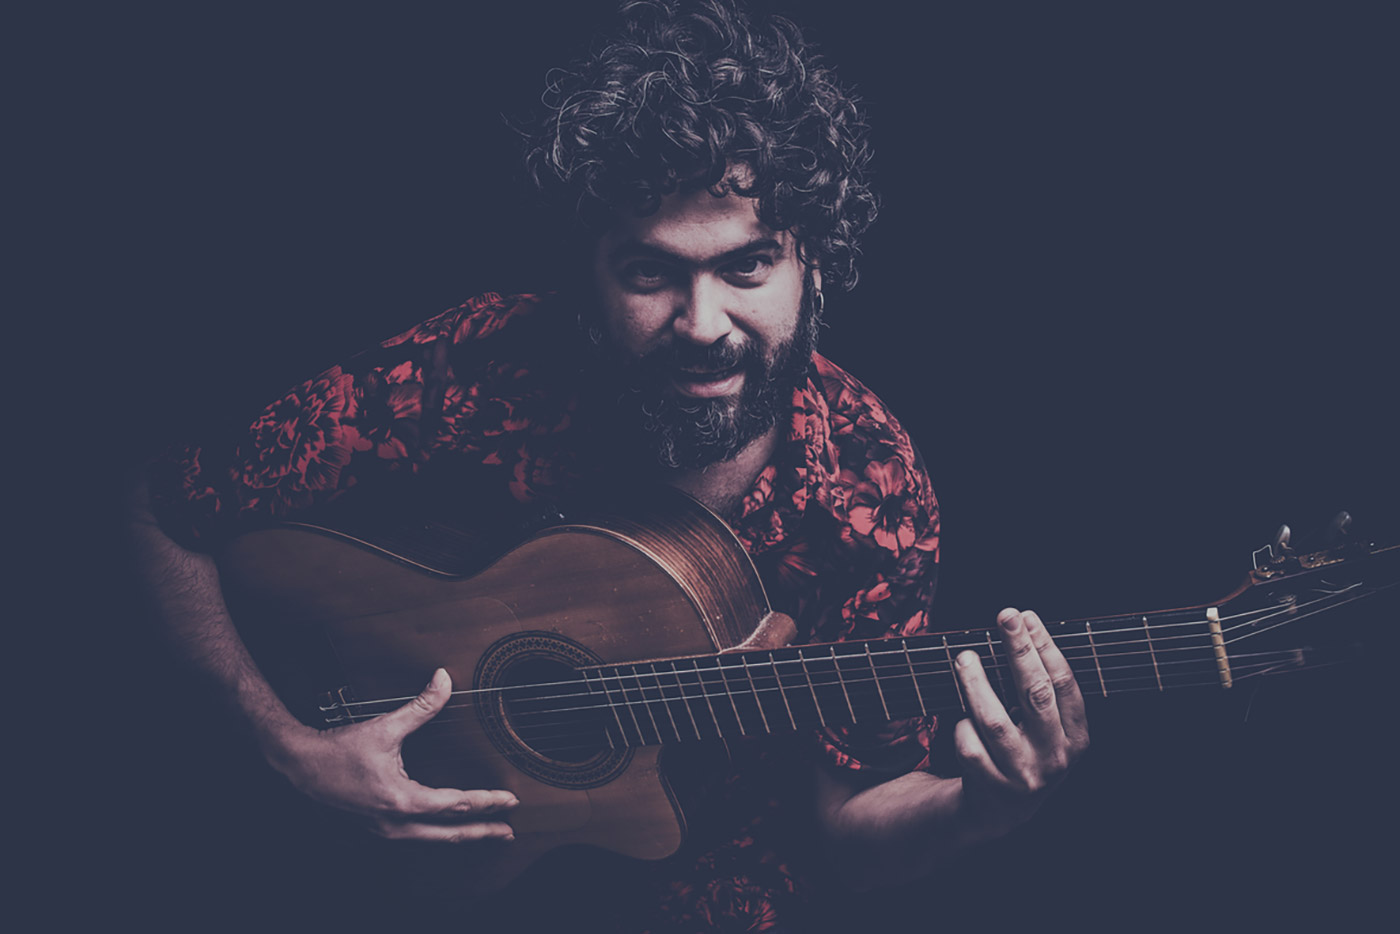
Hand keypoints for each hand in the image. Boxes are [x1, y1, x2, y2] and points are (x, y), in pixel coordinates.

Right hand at [262, 668, 517, 842]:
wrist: (299, 765)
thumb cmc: (339, 749)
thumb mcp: (384, 727)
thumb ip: (420, 707)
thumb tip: (444, 679)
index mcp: (401, 801)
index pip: (455, 805)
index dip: (485, 802)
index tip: (510, 800)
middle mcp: (395, 823)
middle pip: (449, 834)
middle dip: (481, 832)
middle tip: (508, 832)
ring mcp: (383, 831)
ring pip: (432, 840)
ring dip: (461, 836)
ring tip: (485, 832)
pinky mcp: (375, 829)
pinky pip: (415, 838)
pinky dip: (437, 835)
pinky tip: (446, 829)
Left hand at [953, 608, 1088, 832]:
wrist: (1001, 810)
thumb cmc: (1025, 751)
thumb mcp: (1048, 729)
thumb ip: (1043, 691)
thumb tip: (1022, 629)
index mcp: (1076, 739)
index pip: (1064, 684)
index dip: (1045, 647)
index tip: (1027, 617)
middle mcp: (1054, 757)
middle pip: (1035, 694)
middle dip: (1019, 650)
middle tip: (1005, 616)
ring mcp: (1023, 774)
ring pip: (995, 721)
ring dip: (977, 684)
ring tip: (964, 657)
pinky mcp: (991, 786)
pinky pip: (969, 746)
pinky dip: (961, 726)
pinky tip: (959, 716)